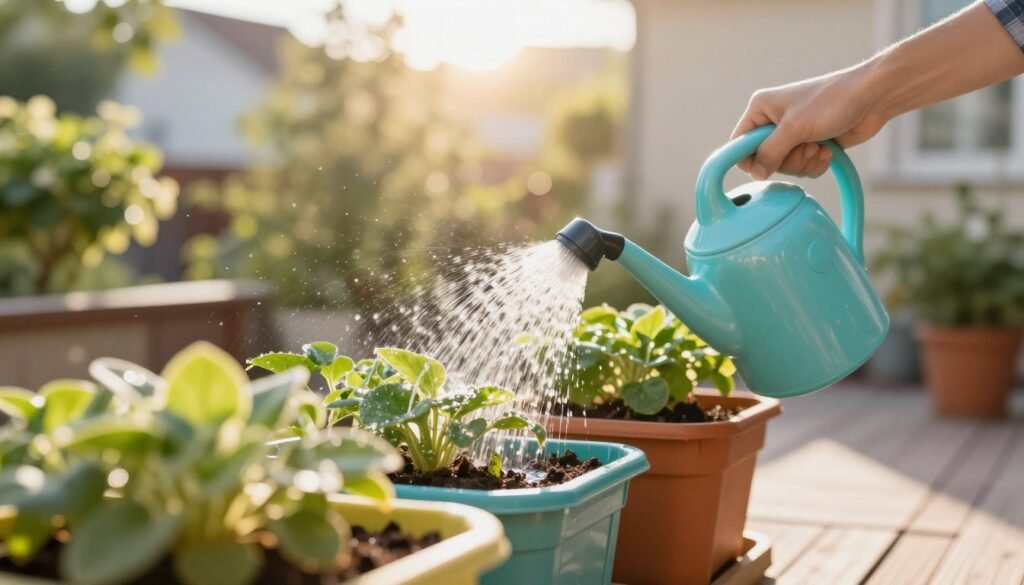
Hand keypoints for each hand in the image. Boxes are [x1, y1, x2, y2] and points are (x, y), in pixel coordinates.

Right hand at [732, 65, 886, 179]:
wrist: (873, 97)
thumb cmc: (833, 101)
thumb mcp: (795, 128)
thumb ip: (770, 152)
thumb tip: (755, 174)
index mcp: (761, 109)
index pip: (739, 144)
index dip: (750, 159)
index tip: (768, 164)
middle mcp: (773, 122)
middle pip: (764, 160)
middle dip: (787, 160)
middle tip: (805, 147)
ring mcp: (793, 134)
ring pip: (784, 167)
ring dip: (804, 163)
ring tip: (819, 147)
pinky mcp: (810, 144)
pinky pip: (803, 168)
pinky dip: (816, 164)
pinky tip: (828, 150)